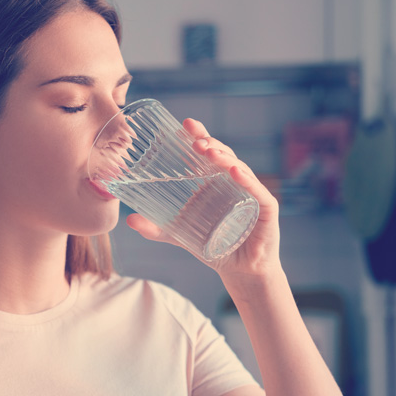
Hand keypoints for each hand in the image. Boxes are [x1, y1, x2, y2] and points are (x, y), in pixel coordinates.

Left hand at [126, 118, 281, 276]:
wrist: (240, 270)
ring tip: (209, 151)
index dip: (200, 136)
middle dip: (210, 144)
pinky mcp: (266, 210)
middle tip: (194, 139)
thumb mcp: (179, 235)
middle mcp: (236, 182)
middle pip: (224, 155)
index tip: (185, 124)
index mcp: (216, 182)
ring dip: (225, 158)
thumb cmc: (214, 246)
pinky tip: (235, 171)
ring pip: (240, 169)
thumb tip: (129, 220)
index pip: (209, 153)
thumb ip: (156, 228)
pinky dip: (247, 180)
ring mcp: (252, 193)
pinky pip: (257, 192)